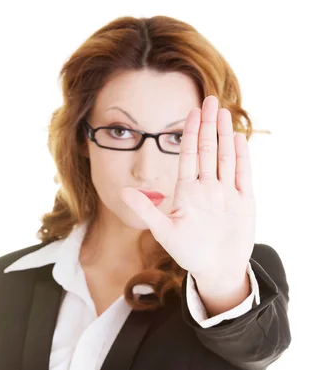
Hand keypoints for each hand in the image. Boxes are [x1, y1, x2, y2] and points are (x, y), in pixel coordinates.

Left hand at [120, 95, 255, 282]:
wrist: (216, 270)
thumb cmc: (188, 252)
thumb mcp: (164, 231)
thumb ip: (147, 210)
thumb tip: (124, 192)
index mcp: (187, 191)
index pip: (188, 156)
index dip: (189, 134)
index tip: (191, 111)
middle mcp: (207, 188)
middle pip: (208, 150)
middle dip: (208, 125)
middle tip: (209, 100)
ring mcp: (226, 193)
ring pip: (225, 158)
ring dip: (224, 135)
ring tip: (223, 112)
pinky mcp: (244, 201)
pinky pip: (243, 174)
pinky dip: (241, 157)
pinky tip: (238, 139)